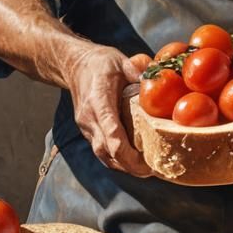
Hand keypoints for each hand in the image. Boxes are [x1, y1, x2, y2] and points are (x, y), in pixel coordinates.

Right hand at [57, 42, 151, 177]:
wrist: (73, 65)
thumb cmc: (99, 62)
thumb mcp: (120, 61)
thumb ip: (137, 72)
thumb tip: (158, 80)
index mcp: (98, 102)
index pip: (111, 132)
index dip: (127, 152)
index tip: (147, 162)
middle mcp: (89, 118)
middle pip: (108, 151)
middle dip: (131, 166)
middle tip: (156, 170)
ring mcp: (86, 127)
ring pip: (103, 156)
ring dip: (124, 167)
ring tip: (148, 171)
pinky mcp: (87, 130)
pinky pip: (101, 151)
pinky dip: (117, 160)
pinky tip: (133, 163)